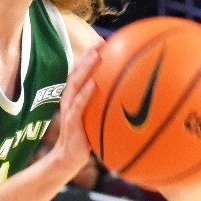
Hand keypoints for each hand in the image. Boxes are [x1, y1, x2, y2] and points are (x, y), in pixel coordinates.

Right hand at [40, 44, 100, 183]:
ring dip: (86, 68)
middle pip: (79, 71)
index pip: (83, 71)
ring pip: (76, 83)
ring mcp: (69, 108)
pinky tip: (93, 84)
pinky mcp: (71, 121)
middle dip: (90, 55)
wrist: (69, 158)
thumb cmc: (86, 139)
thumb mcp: (96, 120)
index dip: (93, 56)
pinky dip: (85, 94)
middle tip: (102, 42)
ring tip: (97, 55)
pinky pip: (78, 105)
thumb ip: (105, 108)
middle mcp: (71, 98)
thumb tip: (131, 101)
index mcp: (76, 96)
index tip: (107, 42)